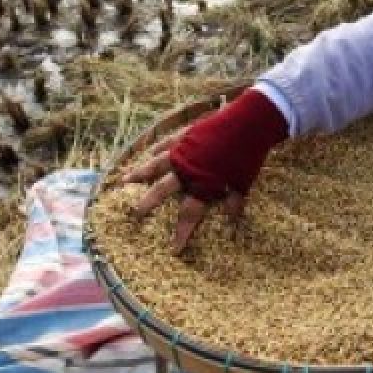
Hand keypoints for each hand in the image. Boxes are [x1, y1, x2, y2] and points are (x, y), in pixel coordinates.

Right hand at [112, 88, 287, 252]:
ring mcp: (182, 151)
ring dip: (139, 173)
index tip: (173, 249)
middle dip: (146, 203)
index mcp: (202, 186)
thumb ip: (234, 202)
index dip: (181, 233)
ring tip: (124, 180)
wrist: (246, 124)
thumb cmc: (247, 157)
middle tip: (133, 213)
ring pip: (155, 165)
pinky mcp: (184, 134)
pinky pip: (164, 143)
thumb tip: (231, 220)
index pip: (188, 214)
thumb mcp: (244, 183)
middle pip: (161, 190)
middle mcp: (186, 171)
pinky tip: (147, 152)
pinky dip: (154, 149)